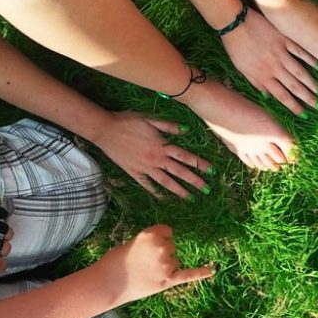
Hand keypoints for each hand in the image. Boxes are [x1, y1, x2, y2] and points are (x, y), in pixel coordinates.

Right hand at [94, 111, 211, 199]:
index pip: (186, 157)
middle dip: (194, 181)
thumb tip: (187, 130)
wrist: (105, 129)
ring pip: (166, 182)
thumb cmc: (128, 121)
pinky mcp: (134, 172)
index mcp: (162, 146)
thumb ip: (169, 126)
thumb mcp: (150, 120)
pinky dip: (155, 192)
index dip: (200, 164)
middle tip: (206, 190)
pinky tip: (163, 198)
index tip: (212, 171)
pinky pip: (147, 185)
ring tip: (190, 198)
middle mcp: (156, 159)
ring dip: (179, 191)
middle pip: (179, 172)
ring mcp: (145, 168)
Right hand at [94, 225, 214, 304]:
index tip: (148, 246)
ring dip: (165, 266)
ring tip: (146, 272)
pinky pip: (190, 274)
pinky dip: (202, 272)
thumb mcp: (134, 242)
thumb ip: (152, 242)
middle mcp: (161, 247)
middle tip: (143, 262)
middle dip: (161, 253)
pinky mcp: (168, 280)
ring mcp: (166, 264)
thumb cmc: (116, 261)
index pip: (168, 232)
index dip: (159, 239)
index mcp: (151, 234)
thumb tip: (168, 245)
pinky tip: (213, 269)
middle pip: (172, 247)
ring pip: (175, 261)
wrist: (108, 283)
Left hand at [221, 10, 317, 116]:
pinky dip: (310, 60)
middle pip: (294, 86)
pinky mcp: (284, 39)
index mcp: (262, 76)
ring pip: (299, 72)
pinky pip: (300, 51)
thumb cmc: (235, 46)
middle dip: (308, 99)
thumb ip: (256, 83)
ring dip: (312, 84)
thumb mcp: (242, 69)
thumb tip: (267, 97)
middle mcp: (274, 67)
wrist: (234, 22)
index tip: (304, 115)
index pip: (281, 96)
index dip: (294, 107)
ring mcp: (280, 53)